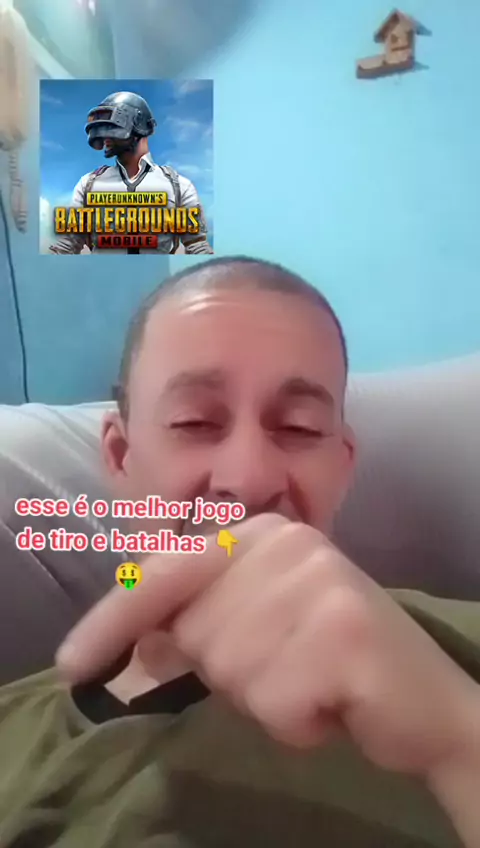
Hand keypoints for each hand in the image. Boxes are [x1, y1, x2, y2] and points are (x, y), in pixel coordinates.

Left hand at [57, 514, 478, 780]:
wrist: (425, 700)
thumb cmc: (333, 660)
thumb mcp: (258, 630)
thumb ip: (202, 621)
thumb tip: (140, 639)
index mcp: (264, 533)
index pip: (167, 571)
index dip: (114, 620)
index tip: (71, 665)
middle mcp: (288, 542)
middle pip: (195, 631)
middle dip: (230, 671)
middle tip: (290, 666)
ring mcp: (318, 581)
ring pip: (229, 670)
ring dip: (266, 698)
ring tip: (314, 683)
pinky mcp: (344, 632)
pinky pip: (273, 702)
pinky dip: (297, 723)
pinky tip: (334, 704)